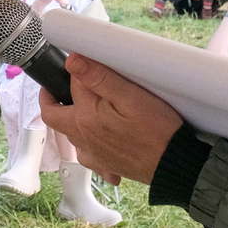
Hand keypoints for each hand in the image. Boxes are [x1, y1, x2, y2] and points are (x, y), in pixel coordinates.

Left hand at [40, 54, 184, 186]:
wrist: (174, 164)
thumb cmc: (157, 130)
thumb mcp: (130, 95)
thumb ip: (99, 78)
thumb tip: (73, 62)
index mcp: (84, 119)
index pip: (69, 87)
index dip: (76, 71)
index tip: (85, 63)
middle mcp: (83, 138)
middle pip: (54, 116)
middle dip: (53, 98)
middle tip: (60, 85)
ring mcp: (93, 154)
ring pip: (70, 134)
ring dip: (71, 118)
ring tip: (86, 105)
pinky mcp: (104, 165)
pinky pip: (86, 153)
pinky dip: (87, 142)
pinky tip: (99, 136)